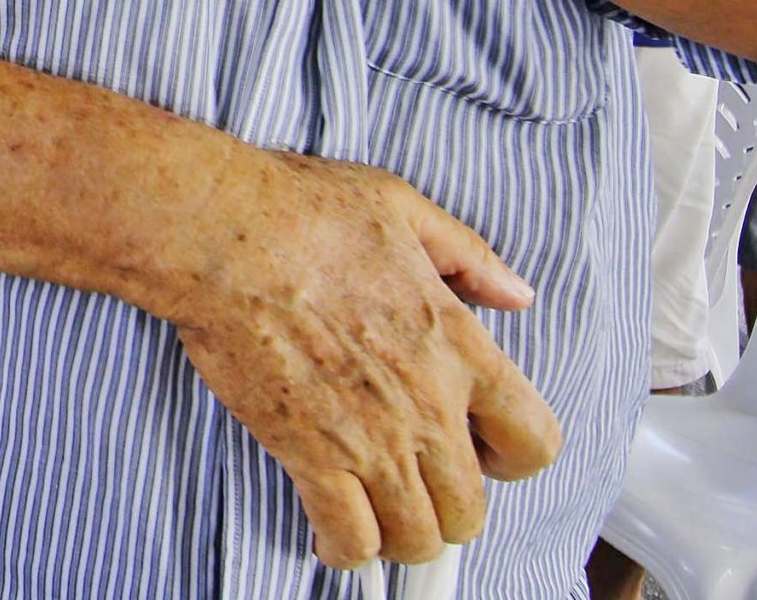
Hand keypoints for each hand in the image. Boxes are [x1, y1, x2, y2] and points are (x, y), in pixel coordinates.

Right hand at [167, 150, 559, 569]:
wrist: (222, 236)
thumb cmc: (300, 213)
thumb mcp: (402, 208)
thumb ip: (468, 256)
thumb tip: (514, 292)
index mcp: (458, 344)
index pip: (534, 440)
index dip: (516, 457)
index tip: (488, 454)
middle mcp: (427, 405)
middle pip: (471, 510)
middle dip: (450, 508)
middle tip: (420, 486)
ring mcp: (371, 440)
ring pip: (417, 539)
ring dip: (401, 535)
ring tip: (380, 514)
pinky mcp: (311, 457)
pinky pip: (349, 539)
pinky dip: (344, 549)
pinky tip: (333, 533)